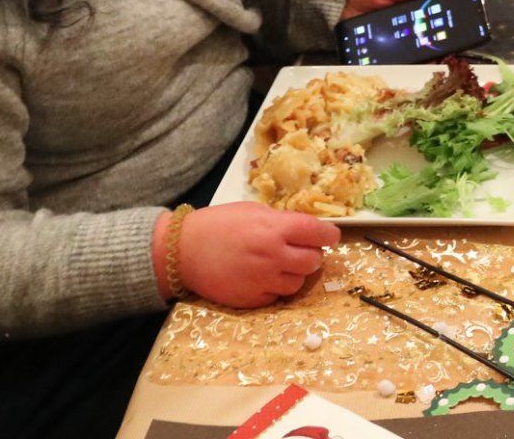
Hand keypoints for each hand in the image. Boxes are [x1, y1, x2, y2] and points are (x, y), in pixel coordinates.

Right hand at [158, 202, 339, 306]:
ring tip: (278, 264)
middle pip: (314, 262)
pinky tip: (262, 277)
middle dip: (312, 255)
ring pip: (299, 282)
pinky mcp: (253, 300)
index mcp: (275, 229)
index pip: (319, 234)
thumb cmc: (218, 224)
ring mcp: (264, 281)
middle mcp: (274, 256)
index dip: (329, 235)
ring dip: (295, 273)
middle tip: (300, 250)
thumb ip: (282, 221)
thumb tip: (306, 230)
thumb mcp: (254, 211)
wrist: (184, 252)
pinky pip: (278, 296)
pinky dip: (275, 287)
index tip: (329, 237)